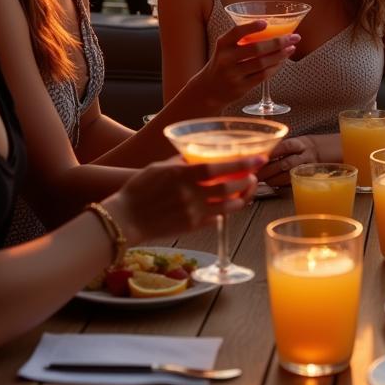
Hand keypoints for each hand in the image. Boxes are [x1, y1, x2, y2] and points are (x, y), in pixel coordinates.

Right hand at [119, 155, 261, 240]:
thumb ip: (181, 162)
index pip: (219, 168)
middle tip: (253, 174)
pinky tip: (226, 205)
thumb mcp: (159, 167)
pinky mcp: (191, 227)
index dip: (242, 163)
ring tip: (245, 190)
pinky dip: (224, 212)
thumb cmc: (138, 190)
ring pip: (227, 206)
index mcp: (183, 175)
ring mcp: (192, 213)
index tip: (259, 158)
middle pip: (229, 188)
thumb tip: (195, 157)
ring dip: (241, 198)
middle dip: (247, 180)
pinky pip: (216, 219)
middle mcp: (191, 195)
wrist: (125, 219)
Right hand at [195, 20, 299, 109]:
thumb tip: (272, 29)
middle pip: (256, 49)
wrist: (209, 90)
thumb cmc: (223, 64)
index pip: (236, 32)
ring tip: (291, 48)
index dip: (251, 27)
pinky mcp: (241, 88)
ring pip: (262, 63)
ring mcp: (233, 75)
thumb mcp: (225, 49)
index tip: (266, 22)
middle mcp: (226, 59)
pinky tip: (281, 61)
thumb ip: (241, 40)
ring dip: (280, 55)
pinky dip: (275, 67)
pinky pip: (262, 76)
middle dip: (278, 42)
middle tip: (292, 37)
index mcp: (222, 45)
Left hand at [258, 135, 319, 186]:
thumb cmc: (296, 147)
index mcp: (299, 144)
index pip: (286, 147)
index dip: (273, 152)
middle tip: (255, 173)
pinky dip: (279, 185)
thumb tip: (254, 153)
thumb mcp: (291, 141)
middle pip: (287, 163)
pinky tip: (270, 184)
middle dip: (269, 170)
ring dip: (272, 179)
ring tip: (260, 180)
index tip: (260, 157)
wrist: (316, 152)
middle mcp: (304, 156)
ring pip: (289, 176)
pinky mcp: (305, 180)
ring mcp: (306, 169)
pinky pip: (291, 184)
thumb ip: (277, 147)